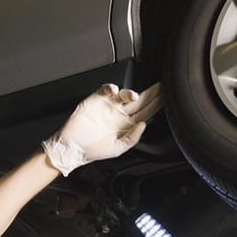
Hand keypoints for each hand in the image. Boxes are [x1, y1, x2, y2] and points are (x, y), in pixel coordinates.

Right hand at [42, 82, 162, 175]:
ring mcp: (109, 106)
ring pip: (124, 94)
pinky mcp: (96, 100)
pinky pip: (106, 90)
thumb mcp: (117, 149)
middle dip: (151, 93)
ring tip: (133, 96)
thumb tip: (143, 125)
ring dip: (130, 93)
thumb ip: (132, 138)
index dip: (156, 105)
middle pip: (139, 101)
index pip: (146, 113)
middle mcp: (120, 114)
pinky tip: (114, 91)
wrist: (71, 147)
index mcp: (127, 125)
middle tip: (161, 86)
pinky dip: (111, 88)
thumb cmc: (92, 150)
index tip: (165, 98)